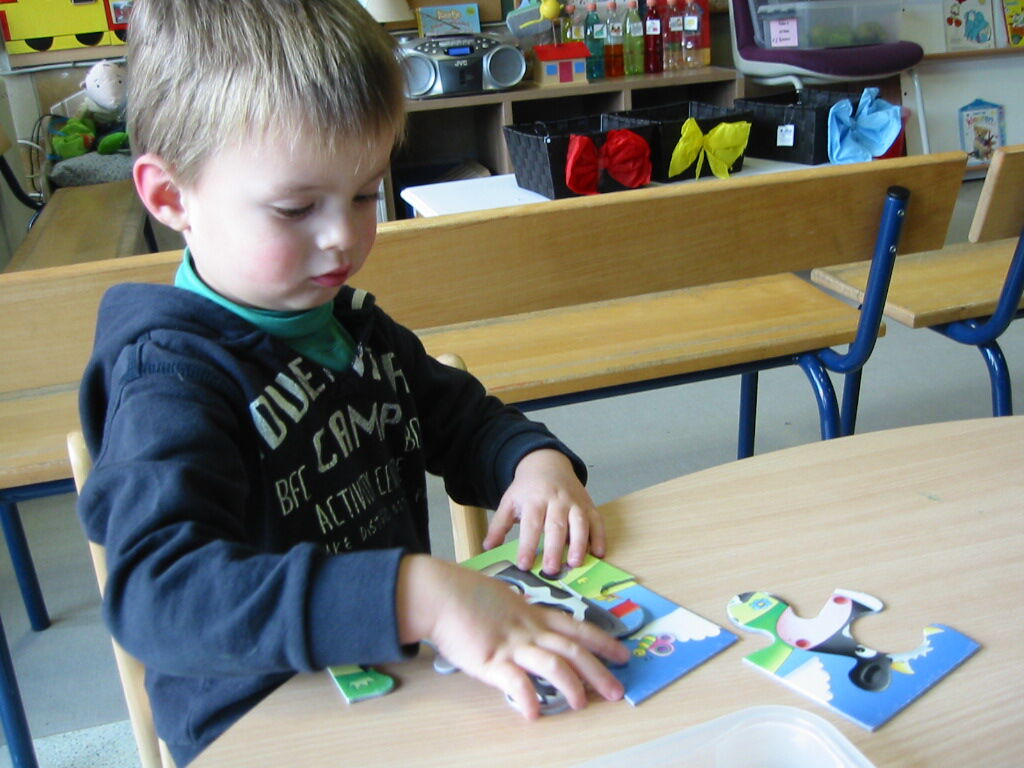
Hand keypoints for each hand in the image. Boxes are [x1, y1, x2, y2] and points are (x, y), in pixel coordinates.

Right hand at [397, 555, 628, 717]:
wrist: (438, 593)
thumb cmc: (465, 594)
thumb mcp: (503, 599)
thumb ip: (520, 613)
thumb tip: (528, 620)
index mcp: (533, 614)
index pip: (576, 627)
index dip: (602, 641)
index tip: (622, 653)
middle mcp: (529, 629)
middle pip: (573, 648)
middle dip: (598, 670)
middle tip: (616, 690)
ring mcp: (511, 644)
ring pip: (552, 662)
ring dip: (571, 684)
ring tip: (581, 704)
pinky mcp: (490, 659)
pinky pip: (514, 681)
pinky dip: (526, 698)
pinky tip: (534, 714)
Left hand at [484, 449, 604, 574]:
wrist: (548, 464)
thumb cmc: (528, 489)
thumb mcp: (509, 502)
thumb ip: (499, 525)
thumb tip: (488, 547)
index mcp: (535, 499)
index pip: (531, 524)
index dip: (527, 545)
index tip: (524, 564)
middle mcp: (556, 500)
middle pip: (556, 525)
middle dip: (554, 548)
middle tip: (550, 570)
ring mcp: (575, 502)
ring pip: (579, 522)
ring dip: (579, 543)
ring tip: (575, 563)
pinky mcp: (589, 505)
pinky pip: (597, 521)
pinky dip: (600, 537)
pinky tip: (599, 553)